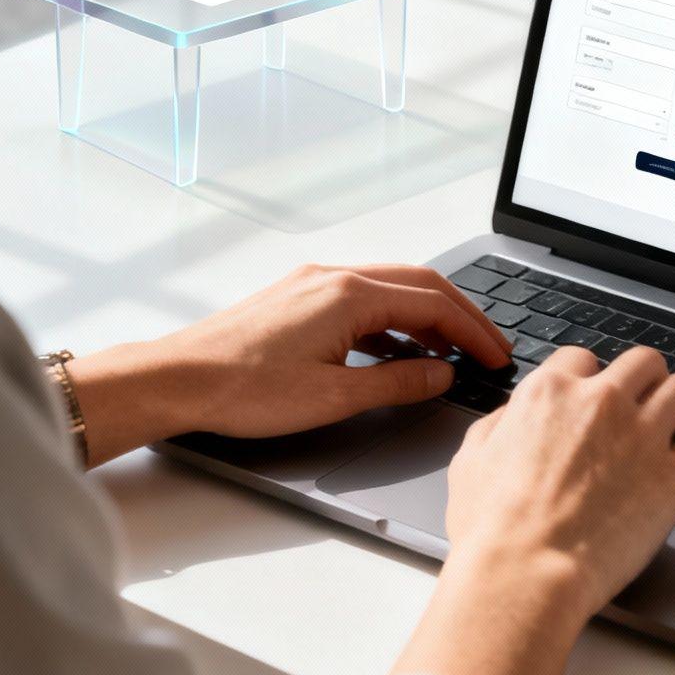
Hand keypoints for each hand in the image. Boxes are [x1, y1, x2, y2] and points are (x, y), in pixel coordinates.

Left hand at [69, 264, 510, 464]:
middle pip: (418, 285)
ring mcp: (312, 283)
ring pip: (389, 289)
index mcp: (349, 295)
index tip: (496, 356)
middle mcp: (333, 277)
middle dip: (460, 317)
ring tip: (449, 355)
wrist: (178, 380)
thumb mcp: (335, 397)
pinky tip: (394, 352)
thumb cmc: (243, 389)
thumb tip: (441, 374)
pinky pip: (360, 300)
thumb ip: (398, 383)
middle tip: (487, 348)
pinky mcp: (295, 298)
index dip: (474, 332)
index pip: (434, 304)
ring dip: (426, 317)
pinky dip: (391, 321)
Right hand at [390, 346, 674, 674]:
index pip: (584, 359)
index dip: (594, 378)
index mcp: (550, 394)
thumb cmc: (492, 531)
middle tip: (651, 402)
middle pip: (644, 362)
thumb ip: (500, 426)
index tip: (601, 395)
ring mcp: (642, 436)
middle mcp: (601, 403)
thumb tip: (514, 416)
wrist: (523, 574)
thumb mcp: (472, 461)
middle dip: (648, 380)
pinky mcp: (673, 476)